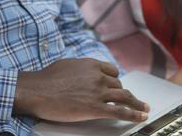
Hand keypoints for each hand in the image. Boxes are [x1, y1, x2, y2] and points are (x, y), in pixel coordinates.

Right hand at [14, 58, 148, 122]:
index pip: (112, 71)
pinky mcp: (95, 108)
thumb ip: (80, 69)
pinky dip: (134, 114)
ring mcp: (98, 92)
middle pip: (118, 86)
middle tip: (131, 101)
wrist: (37, 90)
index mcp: (90, 64)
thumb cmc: (46, 79)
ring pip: (124, 97)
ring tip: (144, 108)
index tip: (118, 86)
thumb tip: (83, 73)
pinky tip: (141, 116)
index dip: (116, 80)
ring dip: (137, 104)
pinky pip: (120, 111)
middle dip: (123, 94)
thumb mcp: (66, 65)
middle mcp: (97, 76)